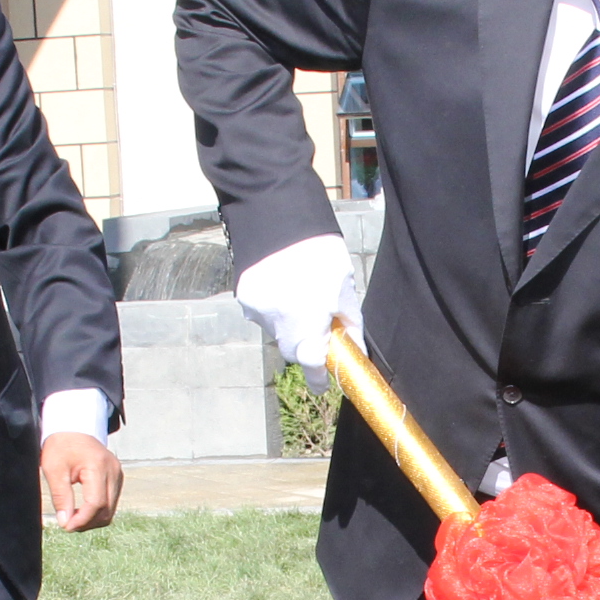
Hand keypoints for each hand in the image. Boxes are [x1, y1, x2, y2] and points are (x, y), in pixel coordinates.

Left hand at [40, 433, 121, 530]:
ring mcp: (118, 475)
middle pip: (106, 510)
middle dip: (87, 523)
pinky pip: (110, 503)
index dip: (82, 520)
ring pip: (110, 510)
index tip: (65, 526)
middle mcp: (114, 471)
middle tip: (67, 524)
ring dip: (92, 519)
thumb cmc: (61, 446)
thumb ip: (61, 497)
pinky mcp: (117, 479)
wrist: (73, 428)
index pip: (96, 503)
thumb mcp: (54, 470)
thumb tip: (65, 523)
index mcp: (98, 466)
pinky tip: (82, 510)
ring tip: (73, 517)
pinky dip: (97, 511)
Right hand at [232, 233, 363, 380]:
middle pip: (293, 349)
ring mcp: (258, 310)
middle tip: (318, 325)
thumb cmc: (320, 250)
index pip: (312, 364)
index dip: (318, 378)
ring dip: (288, 321)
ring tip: (298, 292)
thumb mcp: (344, 285)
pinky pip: (261, 312)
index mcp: (308, 321)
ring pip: (275, 330)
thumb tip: (354, 347)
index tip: (322, 385)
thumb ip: (349, 321)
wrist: (279, 213)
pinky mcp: (245, 296)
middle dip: (306, 343)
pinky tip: (280, 283)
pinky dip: (272, 305)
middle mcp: (279, 321)